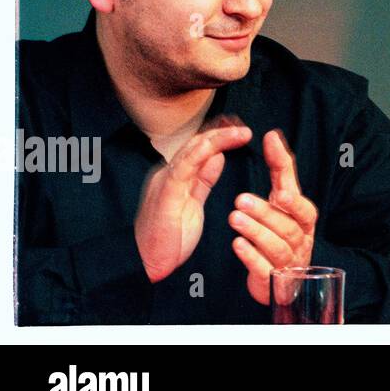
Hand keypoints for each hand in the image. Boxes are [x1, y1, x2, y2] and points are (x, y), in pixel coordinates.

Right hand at [135, 118, 252, 283]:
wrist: (146, 264)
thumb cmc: (168, 239)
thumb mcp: (192, 204)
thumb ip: (203, 180)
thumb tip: (218, 157)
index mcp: (176, 177)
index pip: (199, 149)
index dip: (219, 136)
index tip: (239, 128)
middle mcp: (169, 175)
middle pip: (197, 144)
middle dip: (221, 131)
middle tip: (243, 126)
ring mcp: (165, 183)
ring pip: (192, 151)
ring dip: (218, 138)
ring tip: (240, 132)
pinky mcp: (165, 195)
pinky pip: (183, 168)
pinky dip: (200, 154)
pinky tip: (216, 146)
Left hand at [229, 129, 318, 305]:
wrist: (284, 280)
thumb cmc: (282, 233)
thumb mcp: (282, 201)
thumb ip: (280, 171)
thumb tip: (272, 135)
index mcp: (302, 216)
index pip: (298, 197)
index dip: (288, 185)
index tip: (277, 178)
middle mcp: (300, 237)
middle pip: (288, 225)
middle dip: (266, 212)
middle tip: (240, 200)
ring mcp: (288, 260)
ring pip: (277, 245)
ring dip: (256, 231)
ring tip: (234, 218)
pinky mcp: (273, 280)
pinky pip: (264, 269)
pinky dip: (251, 257)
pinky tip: (237, 245)